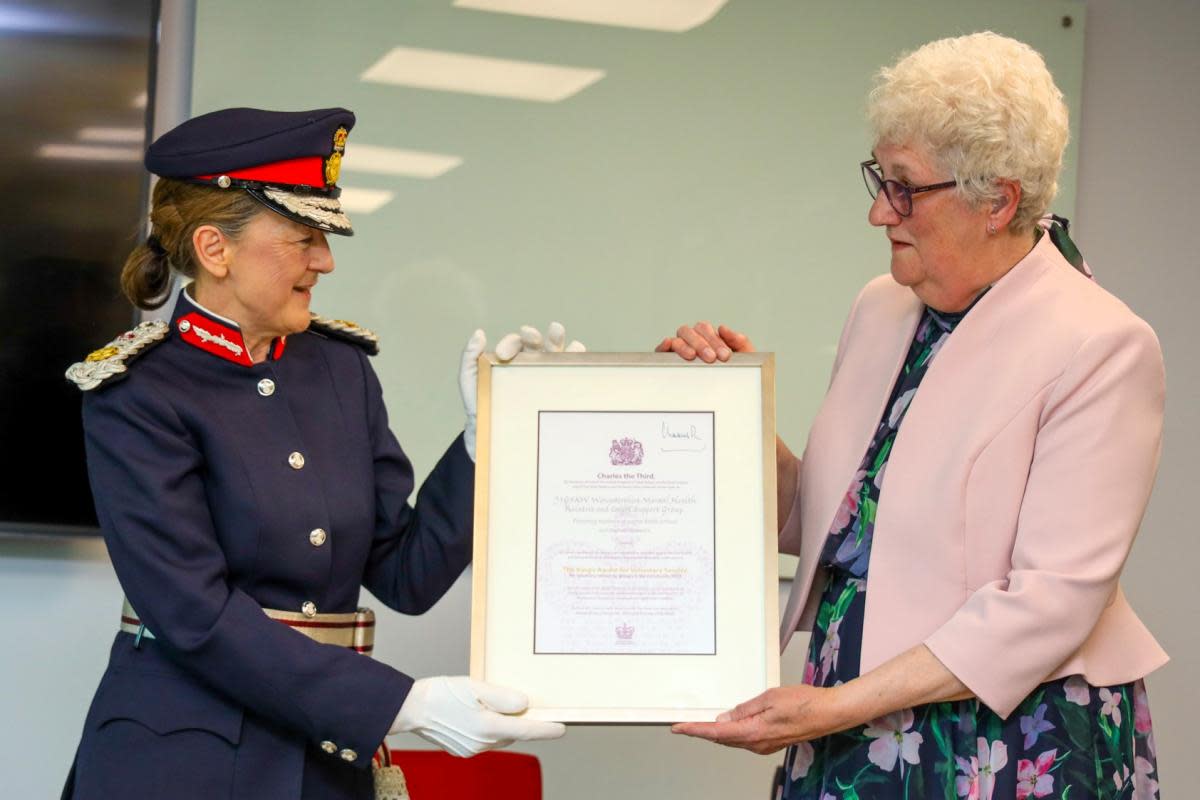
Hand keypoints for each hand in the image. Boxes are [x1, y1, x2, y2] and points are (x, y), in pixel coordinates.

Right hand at [391, 676, 565, 757]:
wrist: (410, 708)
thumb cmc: (440, 694)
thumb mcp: (475, 687)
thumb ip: (502, 696)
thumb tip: (523, 703)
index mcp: (488, 726)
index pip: (527, 730)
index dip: (547, 729)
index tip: (561, 728)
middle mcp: (482, 742)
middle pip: (514, 733)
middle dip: (524, 722)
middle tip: (531, 707)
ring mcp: (472, 748)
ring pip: (500, 736)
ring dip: (505, 724)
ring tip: (501, 705)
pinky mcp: (463, 749)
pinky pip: (486, 739)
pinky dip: (491, 727)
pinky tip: (482, 713)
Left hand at [460, 323, 584, 460]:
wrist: (493, 437)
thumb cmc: (481, 407)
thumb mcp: (470, 381)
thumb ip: (470, 357)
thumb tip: (479, 333)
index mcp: (513, 358)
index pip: (515, 343)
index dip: (511, 343)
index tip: (501, 354)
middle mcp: (532, 363)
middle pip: (538, 343)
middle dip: (536, 335)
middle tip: (529, 335)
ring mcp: (548, 376)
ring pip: (557, 353)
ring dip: (558, 339)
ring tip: (556, 331)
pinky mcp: (560, 390)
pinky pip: (571, 371)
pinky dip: (576, 357)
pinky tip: (575, 351)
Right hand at [655, 322, 754, 362]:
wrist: (731, 393)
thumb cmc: (735, 372)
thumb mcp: (743, 357)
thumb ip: (739, 341)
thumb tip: (722, 328)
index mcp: (707, 336)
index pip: (705, 329)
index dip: (714, 340)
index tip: (724, 356)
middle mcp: (692, 340)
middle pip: (690, 331)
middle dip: (701, 344)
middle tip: (711, 358)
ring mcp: (679, 349)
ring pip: (678, 339)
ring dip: (685, 346)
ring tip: (692, 357)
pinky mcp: (668, 360)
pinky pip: (662, 349)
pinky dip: (664, 345)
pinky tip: (668, 344)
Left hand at [670, 684, 845, 754]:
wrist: (829, 713)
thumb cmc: (804, 703)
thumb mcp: (769, 698)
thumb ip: (745, 709)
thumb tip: (725, 717)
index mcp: (753, 732)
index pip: (716, 732)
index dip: (695, 730)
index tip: (679, 728)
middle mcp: (757, 743)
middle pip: (722, 738)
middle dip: (702, 731)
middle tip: (686, 723)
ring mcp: (764, 745)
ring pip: (733, 739)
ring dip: (717, 732)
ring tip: (702, 722)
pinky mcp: (771, 742)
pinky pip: (745, 738)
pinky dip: (732, 732)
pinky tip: (730, 723)